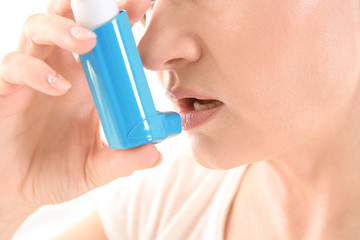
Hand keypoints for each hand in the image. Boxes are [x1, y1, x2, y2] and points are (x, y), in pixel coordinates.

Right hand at [0, 0, 155, 236]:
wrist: (18, 190)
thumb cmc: (57, 171)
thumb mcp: (96, 167)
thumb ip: (123, 160)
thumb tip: (156, 154)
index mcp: (88, 82)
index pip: (104, 39)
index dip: (120, 18)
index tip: (144, 6)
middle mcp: (60, 71)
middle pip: (69, 19)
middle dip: (90, 7)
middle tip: (118, 8)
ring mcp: (32, 76)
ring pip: (37, 28)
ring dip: (62, 28)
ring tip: (88, 42)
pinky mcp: (6, 89)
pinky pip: (14, 65)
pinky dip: (35, 70)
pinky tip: (58, 87)